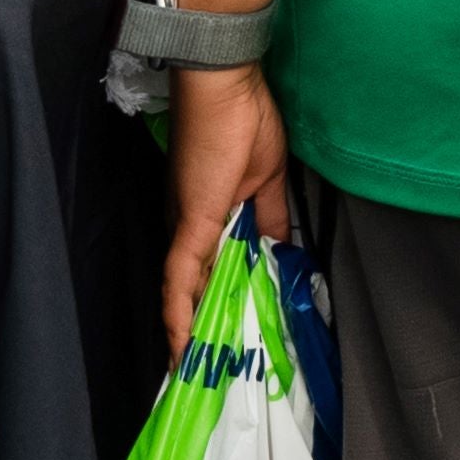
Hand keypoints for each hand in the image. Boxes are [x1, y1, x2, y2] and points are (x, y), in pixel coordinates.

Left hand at [159, 63, 295, 353]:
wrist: (226, 84)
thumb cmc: (247, 119)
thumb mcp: (269, 179)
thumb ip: (271, 219)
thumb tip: (281, 252)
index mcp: (210, 214)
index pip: (211, 270)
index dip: (213, 305)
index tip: (222, 340)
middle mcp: (192, 224)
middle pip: (194, 286)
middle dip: (201, 329)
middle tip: (206, 374)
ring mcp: (188, 225)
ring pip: (183, 290)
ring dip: (189, 332)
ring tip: (192, 375)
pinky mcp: (192, 222)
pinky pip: (180, 277)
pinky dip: (179, 314)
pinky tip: (181, 348)